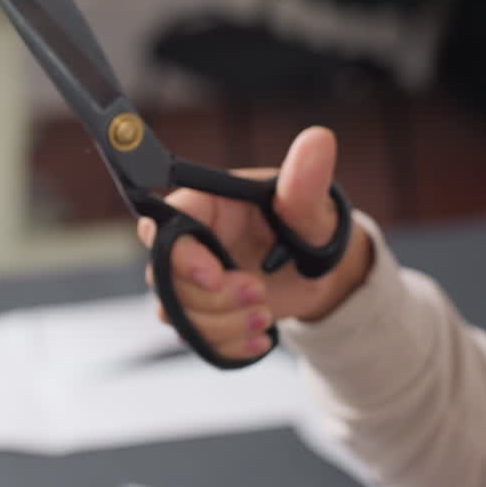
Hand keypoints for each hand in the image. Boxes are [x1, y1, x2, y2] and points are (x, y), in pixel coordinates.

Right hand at [137, 127, 371, 361]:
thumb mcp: (313, 207)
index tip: (216, 276)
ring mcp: (191, 280)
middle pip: (165, 277)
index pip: (166, 226)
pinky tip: (258, 339)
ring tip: (264, 316)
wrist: (320, 271)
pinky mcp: (200, 312)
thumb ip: (306, 181)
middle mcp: (190, 242)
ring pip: (177, 314)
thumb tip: (318, 140)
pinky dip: (226, 346)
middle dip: (212, 299)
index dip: (181, 256)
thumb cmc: (312, 226)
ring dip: (222, 325)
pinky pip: (195, 339)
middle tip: (260, 294)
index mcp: (206, 206)